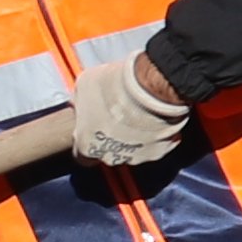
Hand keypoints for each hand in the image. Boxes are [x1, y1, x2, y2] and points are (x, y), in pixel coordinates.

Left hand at [68, 45, 187, 168]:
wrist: (149, 86)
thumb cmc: (116, 87)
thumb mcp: (84, 86)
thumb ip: (80, 101)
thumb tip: (81, 98)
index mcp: (86, 145)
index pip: (80, 155)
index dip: (86, 140)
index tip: (89, 128)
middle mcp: (111, 156)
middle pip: (107, 153)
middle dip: (110, 137)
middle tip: (115, 115)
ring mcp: (137, 156)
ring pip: (132, 150)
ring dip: (133, 136)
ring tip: (136, 113)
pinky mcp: (160, 150)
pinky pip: (156, 145)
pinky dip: (156, 134)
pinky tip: (154, 117)